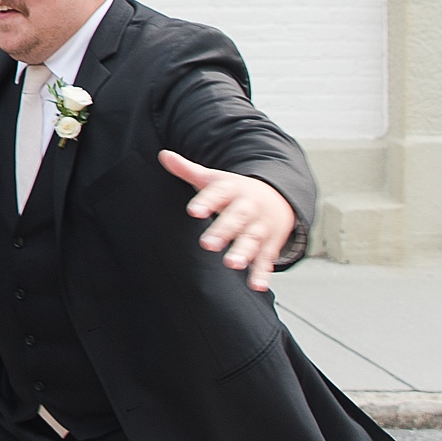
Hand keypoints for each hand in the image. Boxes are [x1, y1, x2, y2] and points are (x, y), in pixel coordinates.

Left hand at [163, 150, 297, 290]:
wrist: (278, 197)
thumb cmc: (235, 191)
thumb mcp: (215, 179)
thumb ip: (188, 170)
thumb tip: (163, 155)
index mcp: (233, 190)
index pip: (219, 193)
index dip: (206, 201)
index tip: (193, 210)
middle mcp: (249, 208)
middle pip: (237, 218)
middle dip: (224, 230)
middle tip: (207, 244)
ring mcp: (261, 226)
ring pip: (253, 239)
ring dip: (244, 252)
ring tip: (232, 263)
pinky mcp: (270, 243)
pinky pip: (266, 259)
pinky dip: (262, 272)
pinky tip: (256, 285)